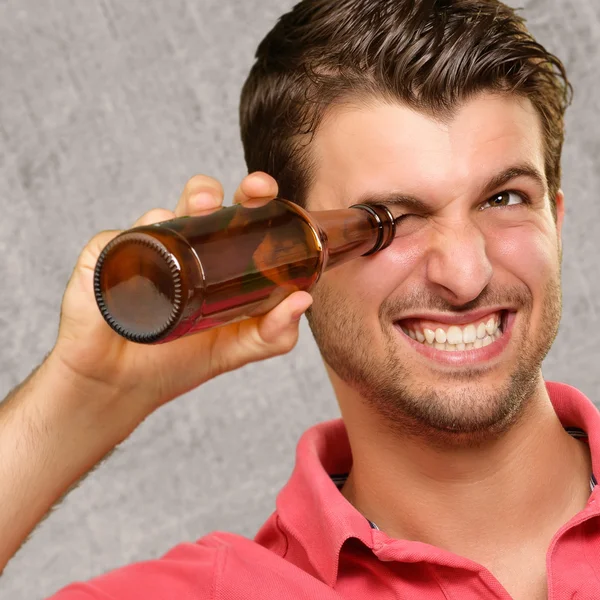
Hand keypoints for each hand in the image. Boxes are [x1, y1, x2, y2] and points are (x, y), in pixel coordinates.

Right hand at [49, 172, 312, 425]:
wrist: (122, 387)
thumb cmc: (180, 361)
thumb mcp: (237, 348)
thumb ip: (274, 332)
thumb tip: (304, 300)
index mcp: (214, 258)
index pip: (235, 218)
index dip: (252, 199)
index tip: (265, 191)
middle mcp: (180, 247)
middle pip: (197, 202)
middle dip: (212, 189)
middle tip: (233, 194)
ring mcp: (142, 250)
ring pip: (160, 212)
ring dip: (180, 205)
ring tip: (199, 211)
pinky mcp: (104, 260)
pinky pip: (115, 239)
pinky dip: (130, 238)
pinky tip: (141, 252)